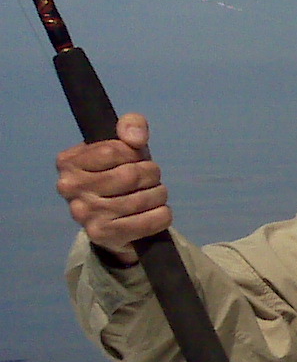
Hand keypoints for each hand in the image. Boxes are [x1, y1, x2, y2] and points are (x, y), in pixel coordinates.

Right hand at [56, 113, 171, 263]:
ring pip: (143, 198)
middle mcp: (69, 188)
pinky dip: (162, 215)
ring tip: (153, 195)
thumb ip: (130, 126)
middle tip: (149, 179)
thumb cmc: (118, 174)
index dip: (134, 154)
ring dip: (159, 195)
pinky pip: (148, 222)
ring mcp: (84, 214)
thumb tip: (135, 138)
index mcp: (69, 162)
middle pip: (131, 175)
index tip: (133, 160)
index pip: (114, 151)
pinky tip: (158, 212)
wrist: (113, 219)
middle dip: (151, 174)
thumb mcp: (123, 145)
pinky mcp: (102, 235)